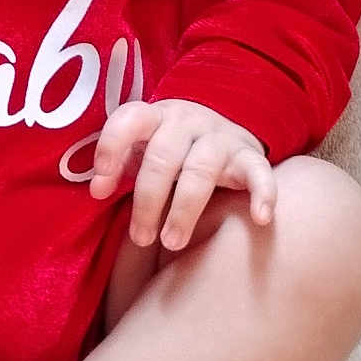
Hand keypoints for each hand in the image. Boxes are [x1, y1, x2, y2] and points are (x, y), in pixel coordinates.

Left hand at [89, 99, 275, 248]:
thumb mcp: (143, 147)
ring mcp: (220, 137)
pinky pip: (259, 172)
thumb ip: (120, 164)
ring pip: (200, 170)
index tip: (99, 191)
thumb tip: (97, 191)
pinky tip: (261, 218)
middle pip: (162, 157)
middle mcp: (187, 122)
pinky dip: (263, 193)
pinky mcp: (249, 156)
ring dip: (184, 210)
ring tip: (172, 243)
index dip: (111, 150)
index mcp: (155, 117)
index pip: (129, 121)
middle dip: (147, 201)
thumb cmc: (170, 150)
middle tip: (140, 238)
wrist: (223, 129)